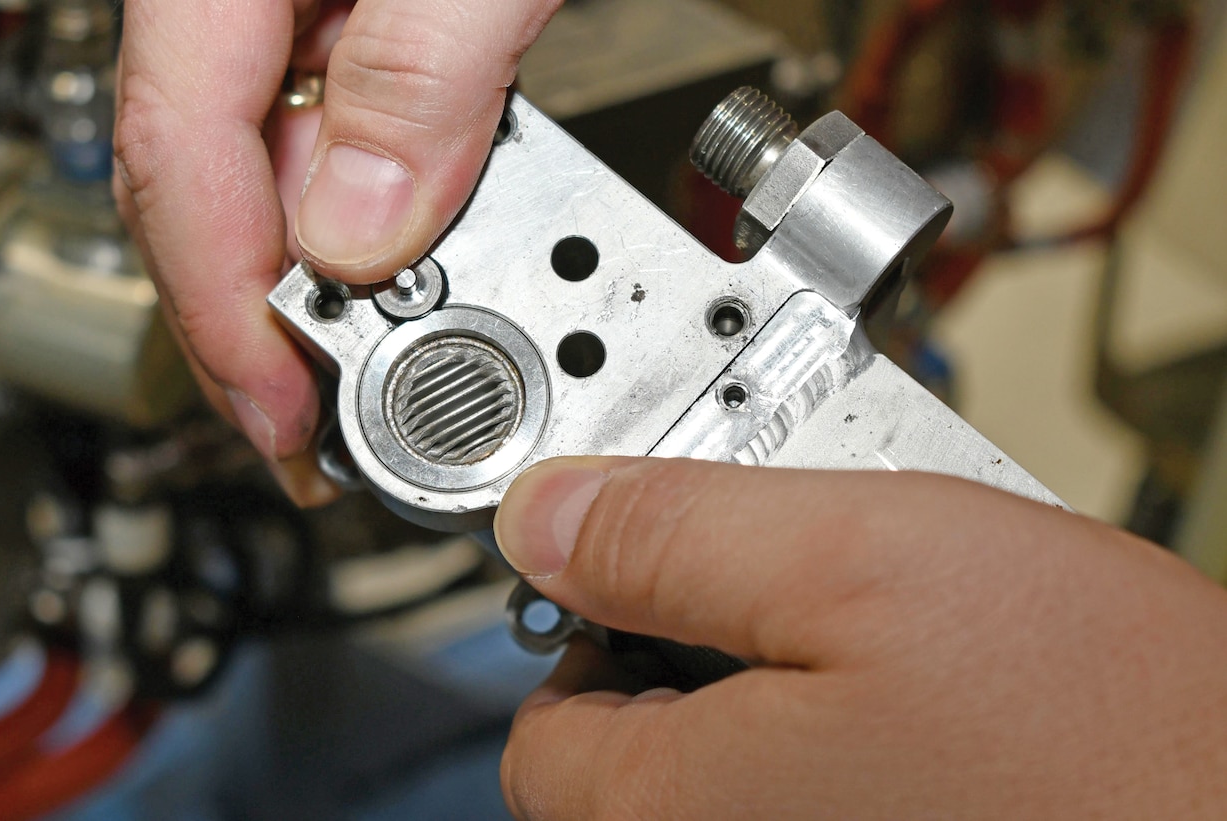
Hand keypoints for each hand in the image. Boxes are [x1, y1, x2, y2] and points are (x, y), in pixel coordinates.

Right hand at [113, 0, 560, 502]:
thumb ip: (421, 74)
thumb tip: (358, 236)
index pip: (173, 150)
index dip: (216, 311)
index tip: (278, 420)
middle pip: (203, 185)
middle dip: (265, 328)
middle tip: (321, 438)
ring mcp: (276, 7)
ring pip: (266, 170)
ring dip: (327, 282)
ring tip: (390, 370)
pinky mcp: (335, 17)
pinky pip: (321, 133)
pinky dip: (366, 216)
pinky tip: (414, 266)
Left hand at [495, 458, 1226, 818]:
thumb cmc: (1100, 728)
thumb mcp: (852, 556)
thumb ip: (666, 536)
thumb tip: (539, 520)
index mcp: (678, 815)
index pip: (544, 736)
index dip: (591, 626)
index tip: (661, 568)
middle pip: (640, 761)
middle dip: (703, 649)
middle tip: (807, 582)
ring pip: (740, 777)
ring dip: (789, 685)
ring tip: (894, 632)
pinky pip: (826, 796)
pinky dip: (850, 734)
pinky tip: (934, 690)